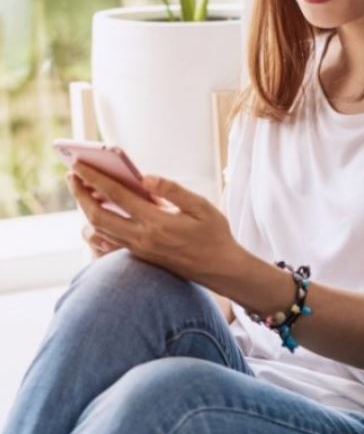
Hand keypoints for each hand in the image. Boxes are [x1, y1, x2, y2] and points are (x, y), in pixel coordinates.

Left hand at [67, 161, 242, 284]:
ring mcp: (139, 249)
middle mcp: (143, 238)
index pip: (117, 195)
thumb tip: (146, 177)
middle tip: (71, 175)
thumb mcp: (202, 207)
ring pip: (100, 229)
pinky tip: (99, 210)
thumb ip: (174, 191)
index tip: (79, 164)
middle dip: (80, 194)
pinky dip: (98, 222)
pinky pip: (109, 239)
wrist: (220, 270)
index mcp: (157, 222)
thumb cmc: (215, 235)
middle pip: (97, 215)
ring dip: (86, 208)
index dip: (95, 177)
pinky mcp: (141, 255)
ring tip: (82, 189)